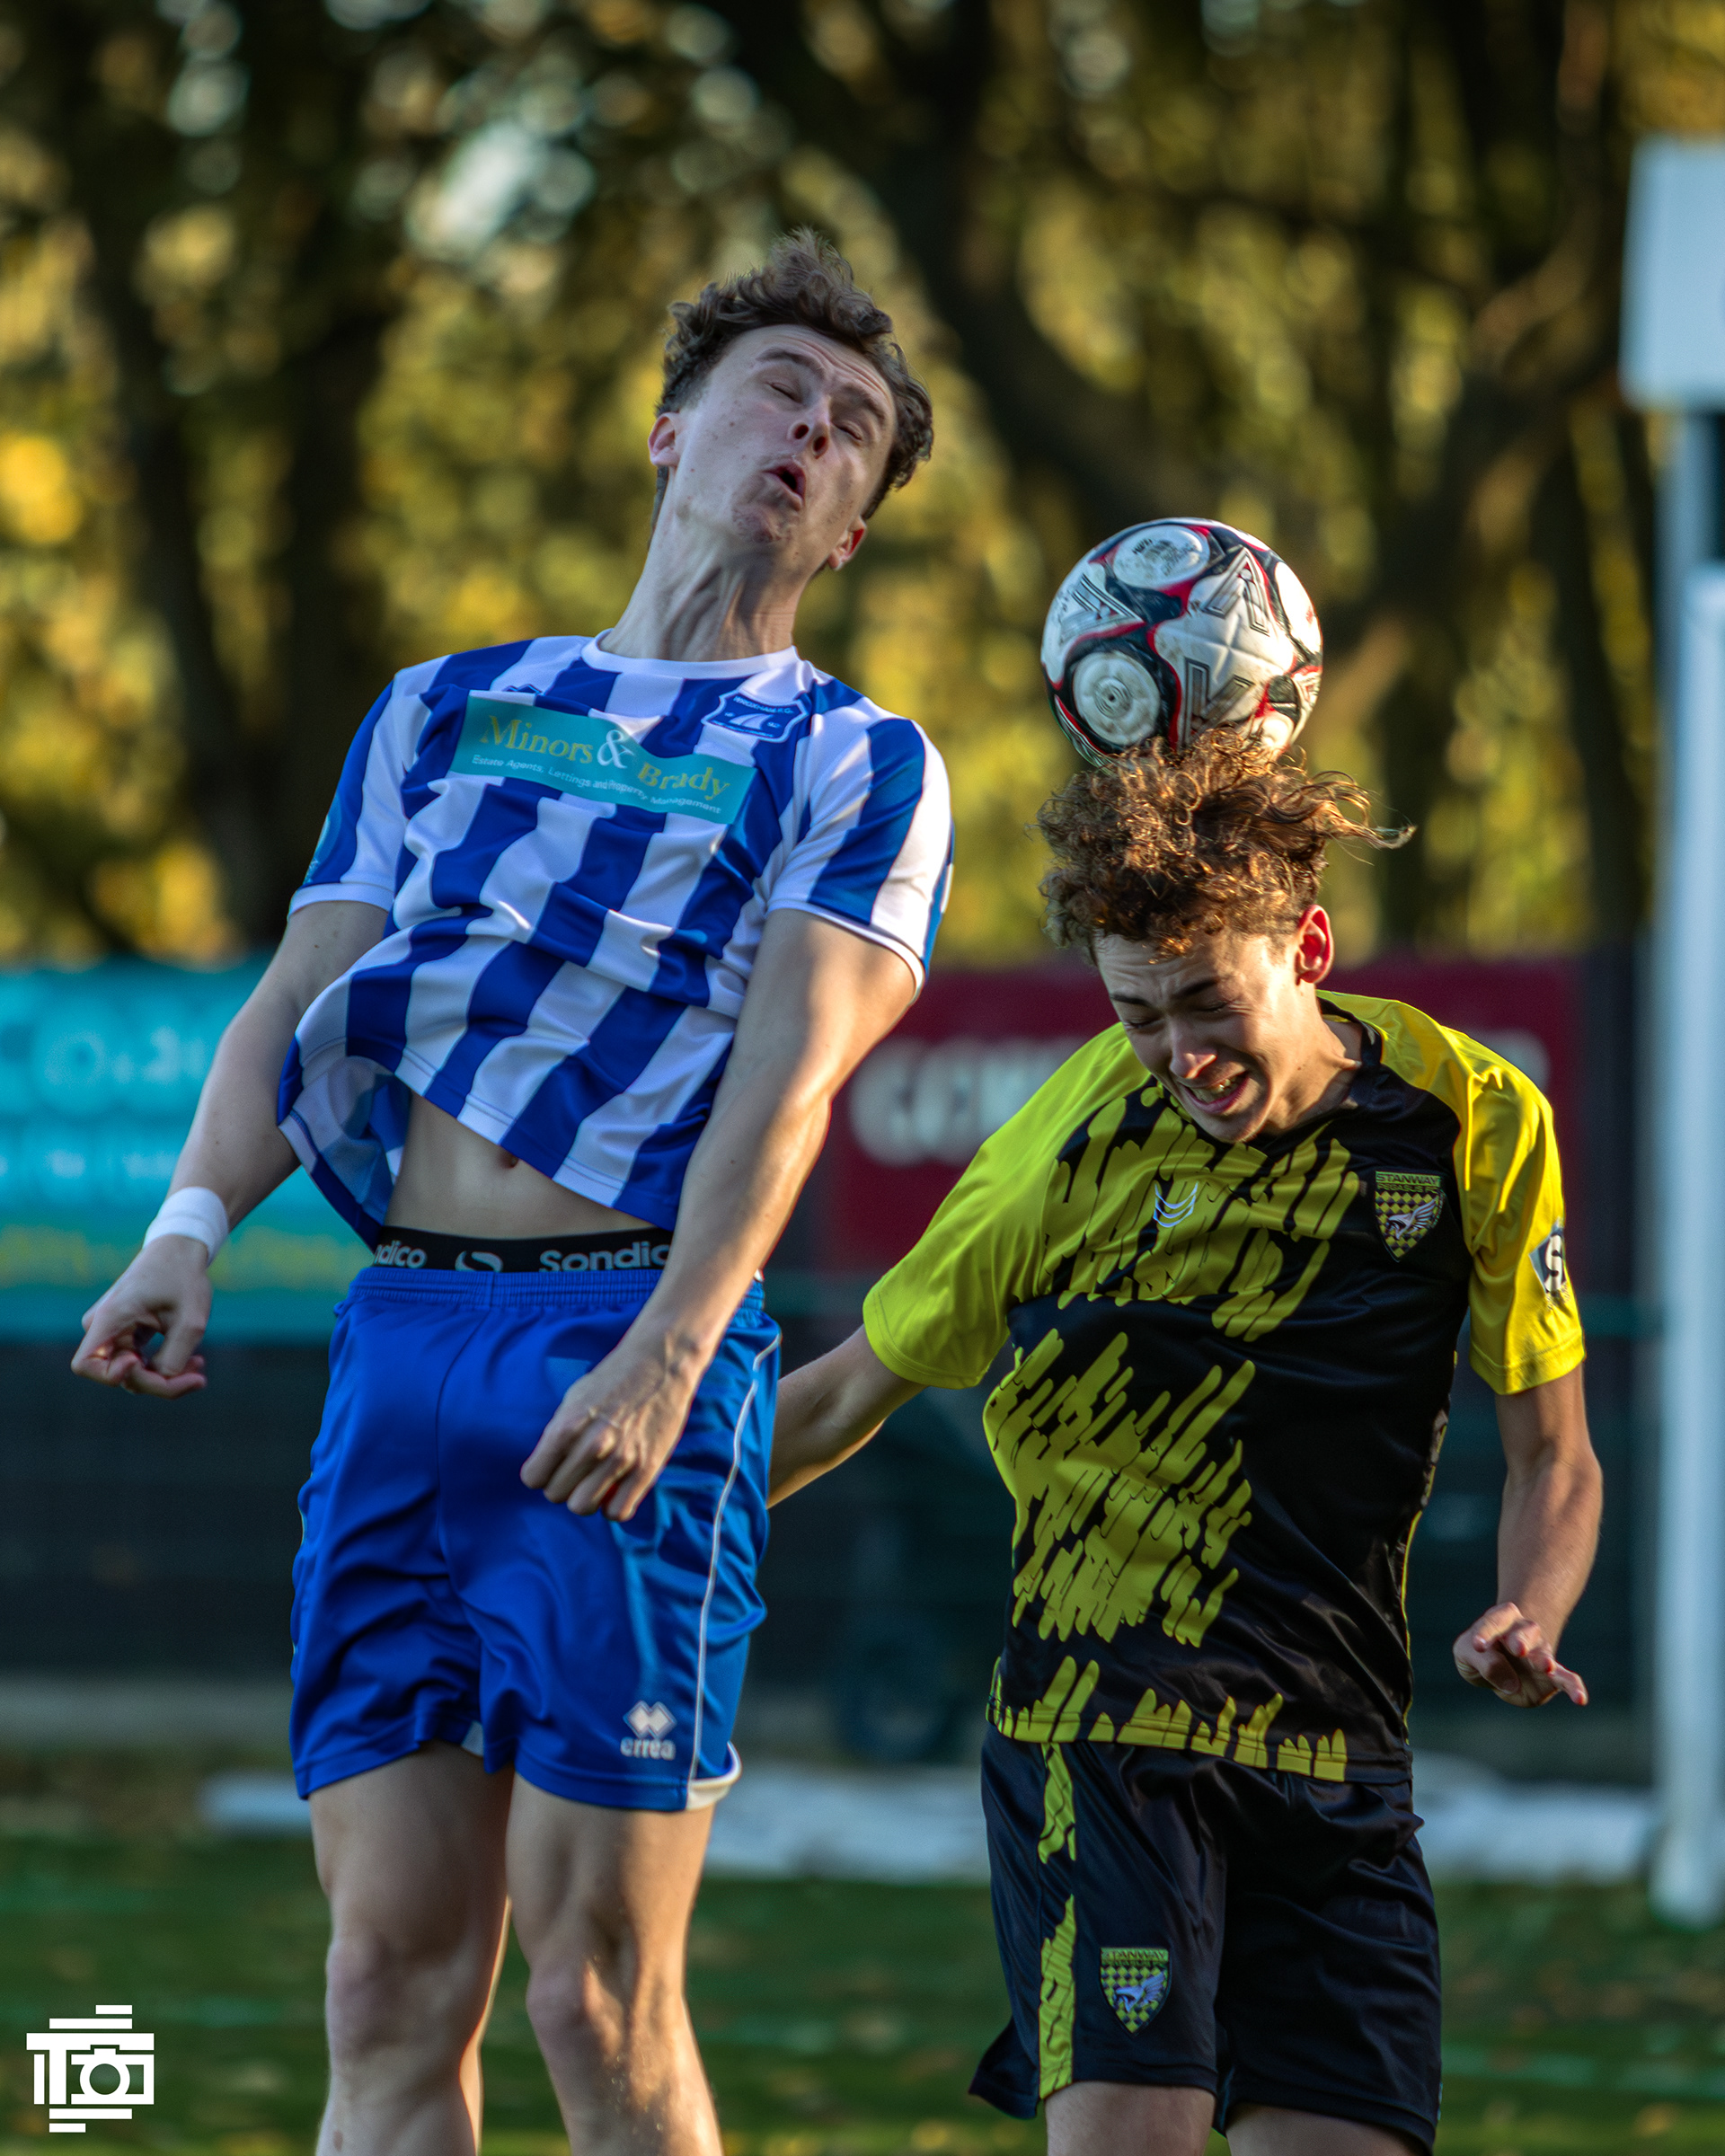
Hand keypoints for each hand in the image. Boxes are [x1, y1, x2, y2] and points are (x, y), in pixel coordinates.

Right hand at [71, 1237, 211, 1398]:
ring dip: (166, 1377)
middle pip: (119, 1376)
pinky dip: (164, 1367)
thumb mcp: (191, 1321)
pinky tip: (195, 1362)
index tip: (141, 1361)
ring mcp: (112, 1333)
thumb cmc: (184, 1278)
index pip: (85, 1364)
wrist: (180, 1249)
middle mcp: (103, 1327)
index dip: (112, 1375)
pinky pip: (139, 1364)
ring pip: (133, 1374)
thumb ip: (173, 1358)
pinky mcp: (125, 1336)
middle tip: (198, 1377)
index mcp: (110, 1317)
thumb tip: (160, 1381)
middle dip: (158, 1383)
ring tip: (200, 1365)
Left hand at [519, 1328, 703, 1521]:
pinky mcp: (647, 1469)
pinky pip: (618, 1512)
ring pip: (583, 1506)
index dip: (540, 1473)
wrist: (660, 1363)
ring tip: (594, 1481)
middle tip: (577, 1470)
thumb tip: (547, 1469)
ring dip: (584, 1498)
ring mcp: (622, 1458)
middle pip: (556, 1494)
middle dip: (562, 1484)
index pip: (534, 1477)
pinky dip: (612, 1506)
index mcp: (568, 1425)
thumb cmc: (612, 1380)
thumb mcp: (573, 1399)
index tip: (552, 1466)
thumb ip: (558, 1435)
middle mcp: (593, 1444)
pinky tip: (615, 1489)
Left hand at [1453, 1600, 1587, 1707]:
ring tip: (1545, 1667)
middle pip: (1525, 1631)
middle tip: (1518, 1648)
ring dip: (1543, 1659)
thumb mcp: (1467, 1654)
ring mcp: (1540, 1653)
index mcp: (1500, 1619)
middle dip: (1521, 1639)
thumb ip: (1483, 1661)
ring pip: (1544, 1653)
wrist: (1497, 1667)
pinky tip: (1580, 1699)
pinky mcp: (1551, 1676)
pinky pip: (1566, 1679)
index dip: (1486, 1631)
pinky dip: (1573, 1687)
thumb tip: (1509, 1680)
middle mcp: (1523, 1632)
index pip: (1494, 1620)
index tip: (1478, 1644)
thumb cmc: (1479, 1653)